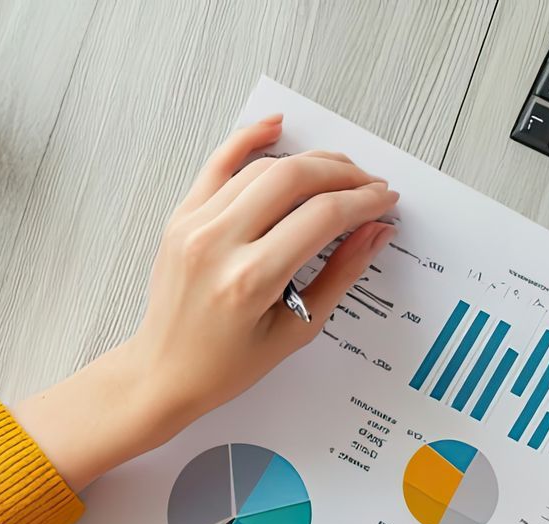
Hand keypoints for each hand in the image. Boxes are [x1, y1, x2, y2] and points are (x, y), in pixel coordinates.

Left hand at [12, 115, 398, 488]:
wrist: (164, 371)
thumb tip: (374, 233)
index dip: (363, 203)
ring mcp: (195, 225)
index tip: (384, 201)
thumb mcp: (295, 330)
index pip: (322, 217)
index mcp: (250, 280)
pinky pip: (217, 164)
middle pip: (294, 180)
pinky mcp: (181, 217)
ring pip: (263, 168)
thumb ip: (339, 276)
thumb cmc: (224, 365)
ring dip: (308, 162)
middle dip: (343, 175)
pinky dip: (247, 139)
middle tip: (370, 184)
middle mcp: (218, 244)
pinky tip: (277, 127)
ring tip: (338, 171)